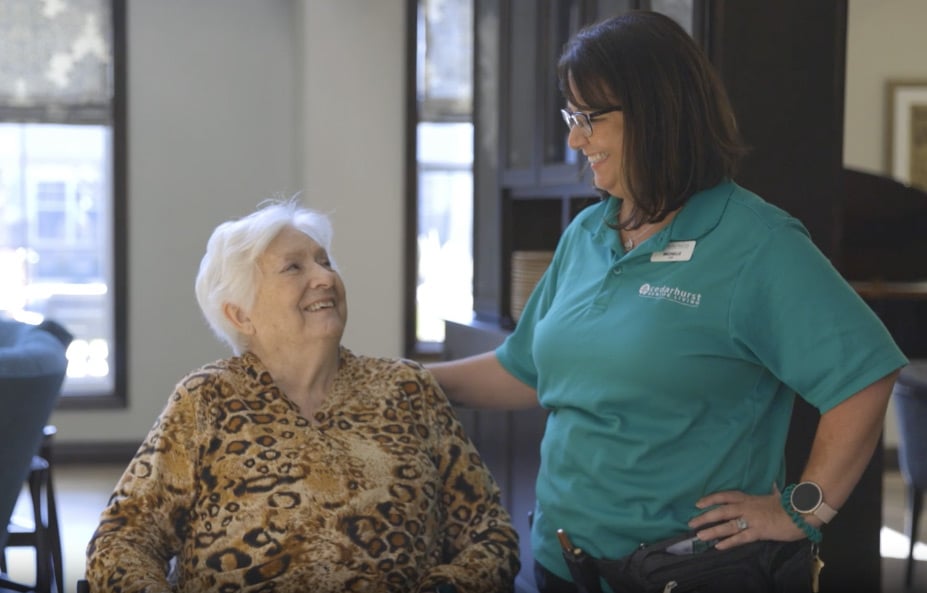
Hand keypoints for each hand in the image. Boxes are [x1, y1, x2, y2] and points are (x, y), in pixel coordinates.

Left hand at [687, 483, 807, 549]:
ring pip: (728, 525)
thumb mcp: (776, 496)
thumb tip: (774, 485)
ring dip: (712, 531)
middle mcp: (747, 507)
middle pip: (721, 510)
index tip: (697, 503)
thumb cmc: (789, 505)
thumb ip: (771, 491)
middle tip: (691, 523)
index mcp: (749, 498)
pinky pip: (741, 537)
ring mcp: (752, 519)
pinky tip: (719, 546)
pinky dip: (729, 542)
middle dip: (705, 517)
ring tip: (700, 536)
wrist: (802, 513)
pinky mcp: (759, 531)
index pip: (725, 496)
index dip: (710, 499)